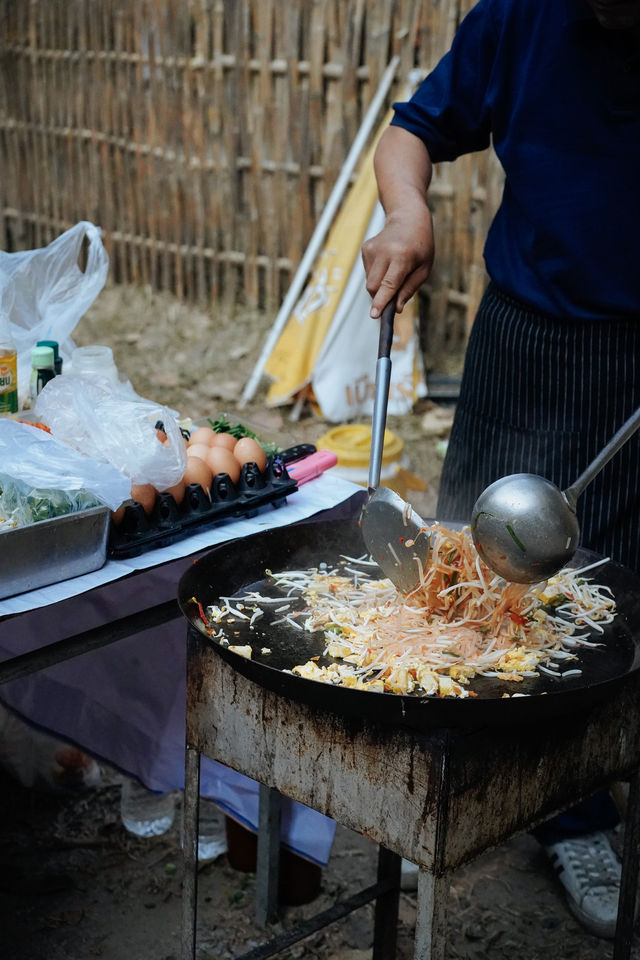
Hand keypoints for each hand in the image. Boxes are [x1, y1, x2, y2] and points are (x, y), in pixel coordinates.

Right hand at [361, 202, 433, 317]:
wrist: (408, 218)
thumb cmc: (421, 246)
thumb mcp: (424, 268)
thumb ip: (409, 289)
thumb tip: (395, 309)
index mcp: (402, 256)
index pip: (389, 283)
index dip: (381, 301)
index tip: (374, 315)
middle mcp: (384, 252)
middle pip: (374, 287)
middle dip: (380, 298)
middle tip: (391, 299)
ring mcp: (372, 249)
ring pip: (369, 282)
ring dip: (380, 285)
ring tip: (395, 270)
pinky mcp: (365, 249)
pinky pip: (368, 273)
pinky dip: (377, 275)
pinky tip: (388, 262)